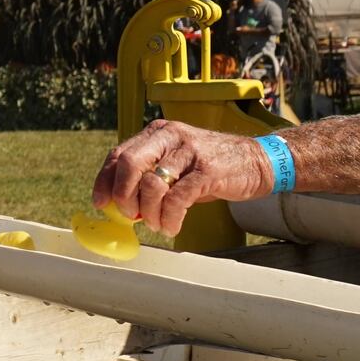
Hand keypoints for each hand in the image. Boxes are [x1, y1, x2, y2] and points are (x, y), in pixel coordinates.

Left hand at [92, 119, 271, 235]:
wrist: (258, 162)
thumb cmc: (211, 167)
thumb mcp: (175, 164)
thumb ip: (149, 176)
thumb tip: (121, 204)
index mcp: (158, 133)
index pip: (118, 154)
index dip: (104, 181)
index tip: (100, 203)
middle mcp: (171, 136)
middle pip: (129, 164)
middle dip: (123, 195)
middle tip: (130, 215)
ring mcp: (190, 151)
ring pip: (152, 184)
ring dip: (149, 212)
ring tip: (156, 224)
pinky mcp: (208, 171)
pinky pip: (177, 199)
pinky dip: (169, 218)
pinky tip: (171, 227)